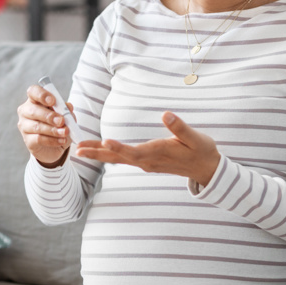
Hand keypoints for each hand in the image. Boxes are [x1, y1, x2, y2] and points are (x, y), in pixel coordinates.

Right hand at [17, 84, 76, 167]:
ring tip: (65, 132)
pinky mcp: (28, 140)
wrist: (55, 145)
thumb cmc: (57, 124)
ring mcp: (24, 126)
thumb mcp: (65, 115)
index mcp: (34, 100)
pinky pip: (39, 139)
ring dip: (53, 130)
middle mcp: (26, 111)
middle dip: (49, 116)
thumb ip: (66, 110)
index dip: (42, 95)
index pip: (33, 91)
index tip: (53, 101)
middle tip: (61, 121)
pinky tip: (62, 140)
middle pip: (33, 111)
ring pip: (37, 126)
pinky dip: (52, 140)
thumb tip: (68, 107)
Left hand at [75, 112, 220, 187]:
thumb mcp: (195, 138)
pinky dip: (109, 154)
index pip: (134, 152)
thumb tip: (166, 115)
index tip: (105, 141)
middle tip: (78, 150)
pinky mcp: (147, 162)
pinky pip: (123, 159)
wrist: (207, 169)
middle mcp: (148, 161)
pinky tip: (99, 150)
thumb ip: (180, 128)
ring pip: (119, 160)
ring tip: (81, 150)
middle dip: (98, 153)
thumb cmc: (202, 151)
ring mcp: (146, 163)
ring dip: (99, 154)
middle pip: (119, 159)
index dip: (120, 148)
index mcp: (159, 153)